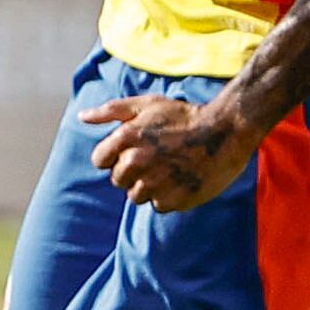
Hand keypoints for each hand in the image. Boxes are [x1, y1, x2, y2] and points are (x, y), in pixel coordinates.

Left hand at [82, 92, 263, 213]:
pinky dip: (170, 196)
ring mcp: (155, 182)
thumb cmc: (184, 116)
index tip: (138, 149)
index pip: (100, 161)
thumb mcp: (148, 104)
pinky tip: (184, 179)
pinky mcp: (174, 199)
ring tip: (172, 169)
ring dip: (151, 186)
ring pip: (137, 196)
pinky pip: (160, 205)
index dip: (117, 156)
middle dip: (134, 171)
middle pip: (118, 180)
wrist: (227, 129)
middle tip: (160, 158)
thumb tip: (82, 117)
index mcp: (125, 138)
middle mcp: (136, 161)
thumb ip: (111, 111)